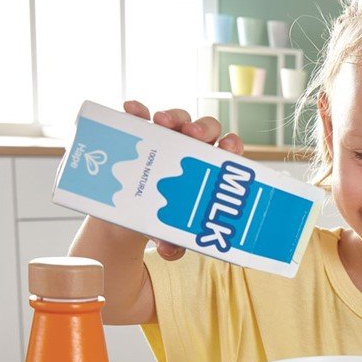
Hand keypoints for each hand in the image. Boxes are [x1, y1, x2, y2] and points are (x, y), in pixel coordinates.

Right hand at [123, 100, 246, 260]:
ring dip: (173, 116)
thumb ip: (174, 244)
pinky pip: (142, 118)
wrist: (130, 217)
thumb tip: (170, 251)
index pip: (228, 152)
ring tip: (161, 122)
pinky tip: (131, 110)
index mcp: (210, 170)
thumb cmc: (162, 222)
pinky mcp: (141, 135)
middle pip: (207, 129)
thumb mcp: (169, 235)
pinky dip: (138, 112)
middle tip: (192, 134)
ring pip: (178, 119)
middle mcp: (193, 150)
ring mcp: (168, 140)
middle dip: (203, 127)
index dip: (231, 146)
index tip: (228, 147)